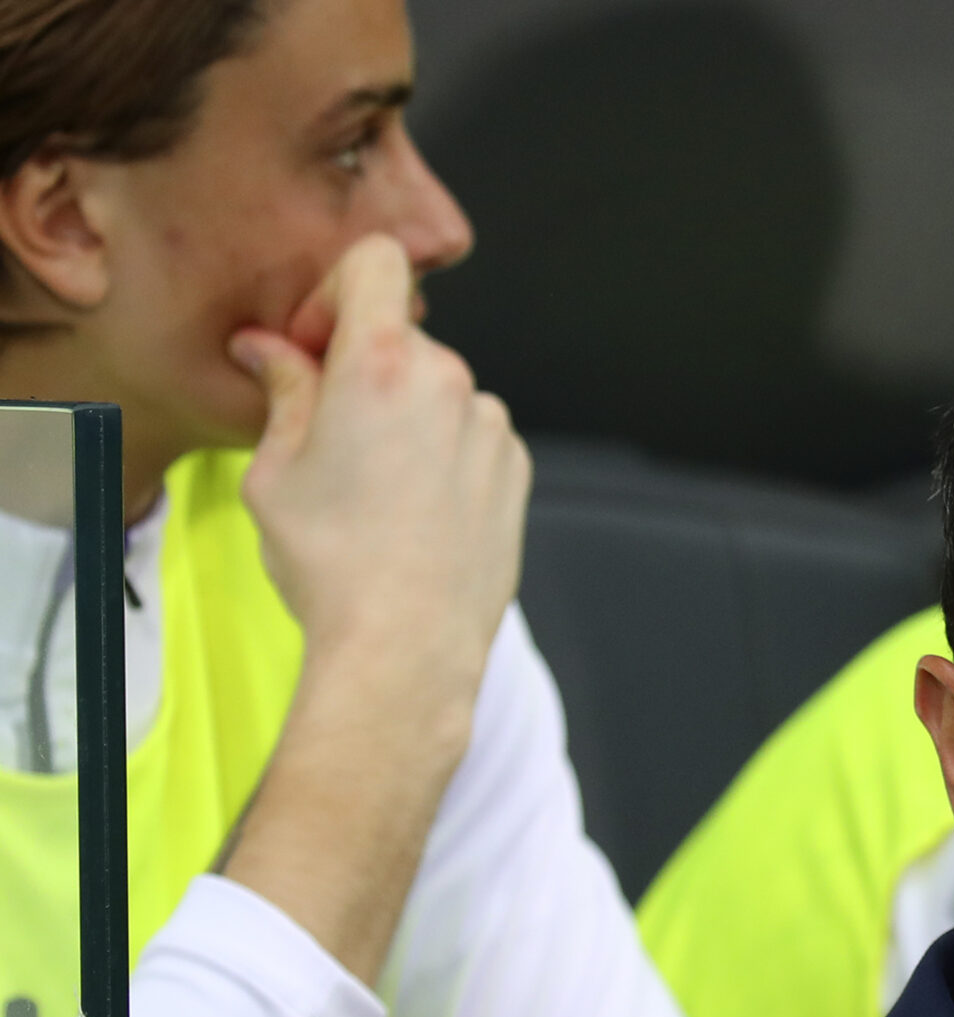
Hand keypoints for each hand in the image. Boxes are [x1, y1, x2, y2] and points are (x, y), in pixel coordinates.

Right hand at [228, 233, 528, 714]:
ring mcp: (491, 427)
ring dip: (404, 413)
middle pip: (401, 336)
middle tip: (324, 431)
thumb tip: (266, 348)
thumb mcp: (275, 470)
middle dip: (360, 366)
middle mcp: (449, 382)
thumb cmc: (331, 564)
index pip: (375, 261)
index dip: (334, 292)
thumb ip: (282, 391)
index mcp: (380, 364)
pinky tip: (413, 509)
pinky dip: (441, 452)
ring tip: (371, 487)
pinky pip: (470, 435)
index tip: (310, 346)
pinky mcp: (515, 469)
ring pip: (437, 390)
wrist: (406, 645)